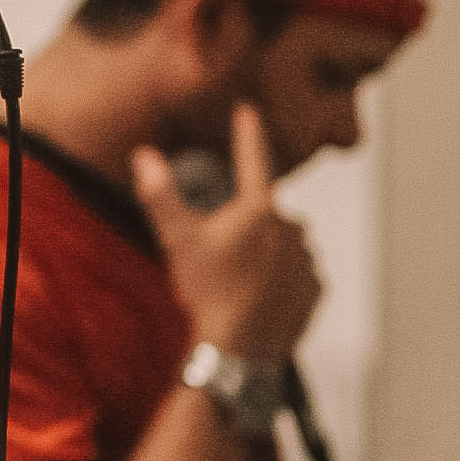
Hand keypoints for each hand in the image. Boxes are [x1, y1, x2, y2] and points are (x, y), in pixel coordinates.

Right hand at [132, 104, 321, 360]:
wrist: (239, 349)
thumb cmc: (209, 293)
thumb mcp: (177, 240)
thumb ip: (160, 195)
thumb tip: (143, 155)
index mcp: (258, 210)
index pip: (252, 159)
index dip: (247, 133)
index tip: (247, 112)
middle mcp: (291, 230)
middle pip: (266, 211)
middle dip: (246, 222)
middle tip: (219, 251)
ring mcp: (308, 261)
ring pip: (285, 242)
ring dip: (267, 250)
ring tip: (237, 277)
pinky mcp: (316, 290)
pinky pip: (299, 273)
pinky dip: (283, 277)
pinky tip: (259, 294)